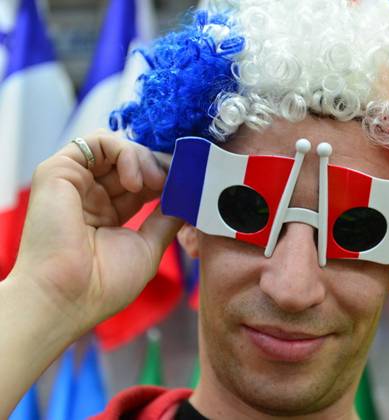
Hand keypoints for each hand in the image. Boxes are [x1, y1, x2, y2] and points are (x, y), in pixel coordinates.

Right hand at [9, 131, 182, 338]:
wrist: (70, 297)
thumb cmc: (105, 283)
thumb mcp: (149, 246)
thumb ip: (166, 218)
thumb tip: (187, 198)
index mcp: (108, 213)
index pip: (141, 182)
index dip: (165, 178)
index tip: (188, 185)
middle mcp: (90, 195)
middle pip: (130, 162)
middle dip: (159, 166)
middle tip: (176, 182)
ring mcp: (75, 182)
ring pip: (116, 148)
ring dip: (144, 159)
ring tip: (155, 183)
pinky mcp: (59, 171)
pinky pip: (96, 142)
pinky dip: (124, 152)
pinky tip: (135, 181)